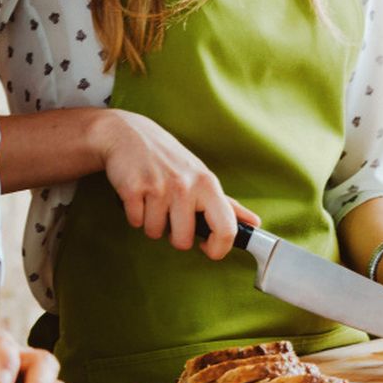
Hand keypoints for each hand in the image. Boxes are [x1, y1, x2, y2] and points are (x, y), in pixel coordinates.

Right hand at [96, 109, 260, 259]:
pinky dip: (134, 214)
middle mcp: (186, 186)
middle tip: (171, 216)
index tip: (207, 248)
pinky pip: (135, 222)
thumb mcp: (202, 177)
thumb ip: (227, 205)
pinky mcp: (134, 188)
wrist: (128, 133)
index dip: (218, 249)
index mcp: (208, 185)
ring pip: (155, 233)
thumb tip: (254, 224)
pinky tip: (138, 196)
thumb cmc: (169, 159)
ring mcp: (159, 187)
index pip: (226, 230)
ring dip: (151, 223)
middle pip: (183, 240)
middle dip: (174, 236)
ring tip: (153, 201)